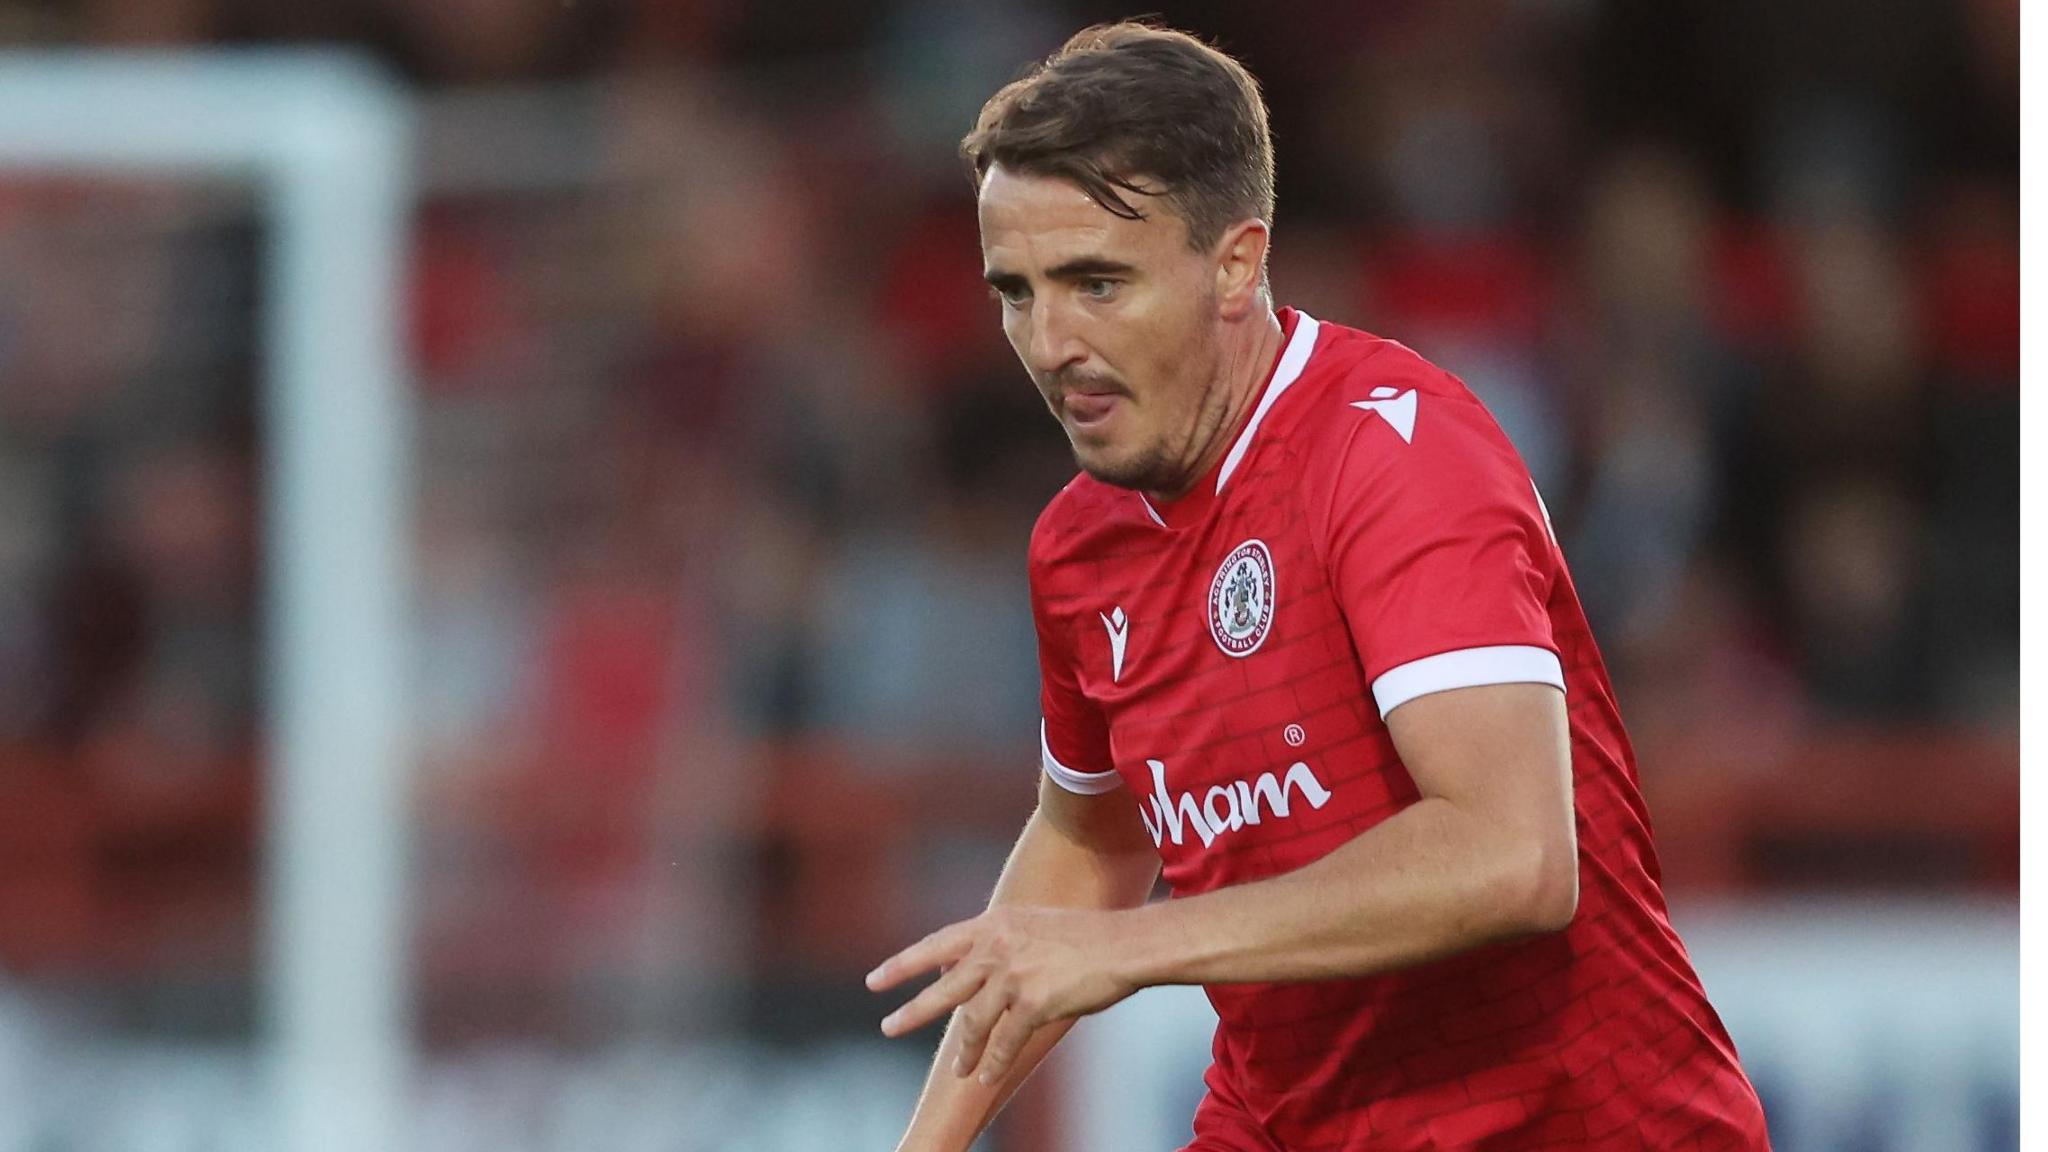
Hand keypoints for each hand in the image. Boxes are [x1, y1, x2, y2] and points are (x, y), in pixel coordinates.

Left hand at [867, 906, 1136, 1084]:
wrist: (1124, 944)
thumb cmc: (1084, 936)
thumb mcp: (1030, 925)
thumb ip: (997, 943)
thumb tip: (963, 968)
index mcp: (993, 924)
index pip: (935, 945)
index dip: (903, 965)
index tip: (874, 981)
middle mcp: (997, 947)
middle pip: (943, 989)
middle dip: (912, 1011)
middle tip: (887, 1027)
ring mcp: (1014, 975)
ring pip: (974, 1023)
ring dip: (964, 1052)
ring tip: (958, 1070)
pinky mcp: (1034, 1003)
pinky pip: (1004, 1042)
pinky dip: (993, 1063)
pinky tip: (985, 1077)